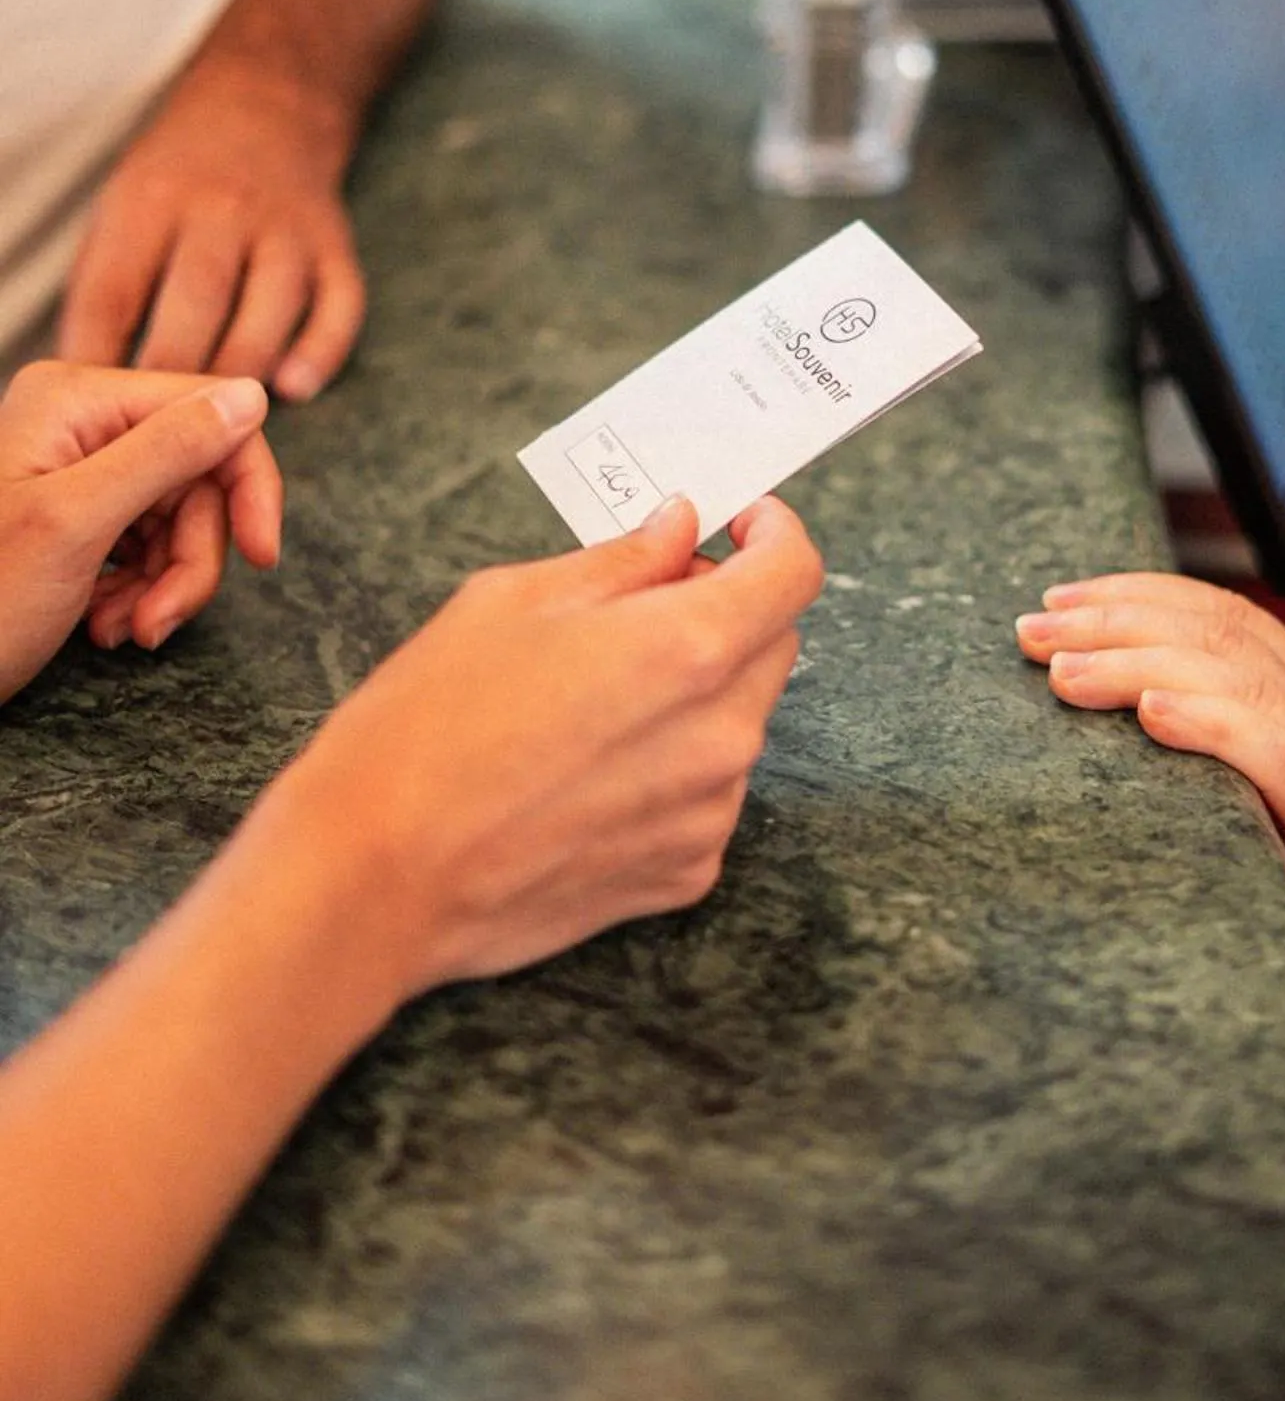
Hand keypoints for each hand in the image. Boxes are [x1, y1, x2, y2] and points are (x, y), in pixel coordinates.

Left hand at [0, 361, 281, 699]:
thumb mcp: (77, 524)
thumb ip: (166, 452)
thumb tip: (253, 394)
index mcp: (76, 399)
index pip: (208, 414)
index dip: (245, 485)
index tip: (261, 556)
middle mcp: (79, 421)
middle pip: (198, 476)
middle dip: (191, 558)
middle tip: (158, 621)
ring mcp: (78, 468)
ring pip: (181, 519)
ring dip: (167, 585)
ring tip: (124, 629)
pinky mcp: (79, 515)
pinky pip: (150, 544)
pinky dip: (143, 591)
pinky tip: (106, 622)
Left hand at [57, 61, 363, 401]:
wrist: (264, 109)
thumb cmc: (176, 184)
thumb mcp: (120, 207)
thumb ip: (104, 286)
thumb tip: (86, 377)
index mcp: (151, 198)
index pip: (115, 290)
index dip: (98, 356)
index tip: (93, 406)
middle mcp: (222, 207)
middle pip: (195, 305)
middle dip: (172, 374)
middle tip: (157, 435)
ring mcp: (285, 227)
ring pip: (268, 312)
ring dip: (242, 373)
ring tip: (218, 425)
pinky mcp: (335, 246)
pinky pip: (339, 308)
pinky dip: (320, 353)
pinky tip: (293, 388)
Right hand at [243, 494, 823, 999]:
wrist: (375, 877)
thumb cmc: (425, 728)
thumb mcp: (510, 602)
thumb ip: (620, 563)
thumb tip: (678, 531)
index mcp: (688, 650)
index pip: (792, 572)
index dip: (773, 533)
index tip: (741, 522)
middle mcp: (722, 736)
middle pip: (774, 644)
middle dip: (726, 607)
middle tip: (638, 604)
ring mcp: (709, 814)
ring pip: (738, 721)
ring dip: (694, 692)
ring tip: (588, 701)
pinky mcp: (685, 874)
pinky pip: (707, 795)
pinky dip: (670, 766)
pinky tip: (584, 771)